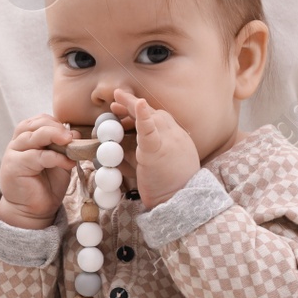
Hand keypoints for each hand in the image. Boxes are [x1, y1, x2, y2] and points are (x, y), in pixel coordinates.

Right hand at [0, 114, 76, 229]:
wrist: (33, 211)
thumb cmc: (46, 185)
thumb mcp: (59, 162)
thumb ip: (64, 148)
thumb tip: (75, 134)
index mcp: (26, 139)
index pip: (38, 121)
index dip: (55, 123)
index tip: (71, 134)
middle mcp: (17, 143)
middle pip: (34, 125)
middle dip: (55, 127)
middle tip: (71, 137)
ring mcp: (13, 154)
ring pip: (33, 136)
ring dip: (54, 136)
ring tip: (70, 143)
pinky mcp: (14, 166)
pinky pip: (37, 156)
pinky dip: (55, 157)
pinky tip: (67, 162)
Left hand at [111, 89, 198, 208]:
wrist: (181, 201)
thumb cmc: (167, 187)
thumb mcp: (155, 166)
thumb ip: (140, 155)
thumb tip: (121, 149)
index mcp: (177, 140)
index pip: (160, 120)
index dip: (144, 112)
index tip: (130, 106)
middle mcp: (175, 137)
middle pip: (155, 115)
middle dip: (134, 105)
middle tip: (117, 98)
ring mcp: (168, 142)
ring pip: (152, 118)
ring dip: (132, 105)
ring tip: (118, 96)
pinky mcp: (156, 151)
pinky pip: (149, 131)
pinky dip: (143, 117)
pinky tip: (138, 104)